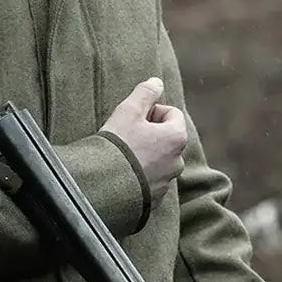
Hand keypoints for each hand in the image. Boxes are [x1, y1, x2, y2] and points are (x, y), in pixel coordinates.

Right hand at [101, 77, 186, 196]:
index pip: (172, 113)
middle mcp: (178, 161)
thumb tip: (156, 81)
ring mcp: (166, 182)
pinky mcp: (154, 199)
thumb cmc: (118, 145)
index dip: (151, 111)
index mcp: (177, 137)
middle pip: (166, 138)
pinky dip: (140, 175)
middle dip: (149, 134)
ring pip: (159, 160)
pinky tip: (122, 173)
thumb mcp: (129, 111)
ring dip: (145, 155)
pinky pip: (150, 181)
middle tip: (126, 136)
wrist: (104, 187)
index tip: (134, 118)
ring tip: (122, 156)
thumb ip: (145, 93)